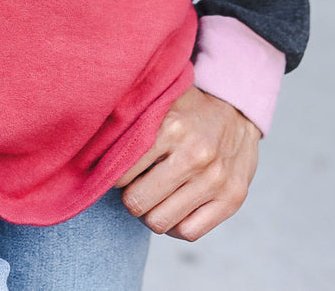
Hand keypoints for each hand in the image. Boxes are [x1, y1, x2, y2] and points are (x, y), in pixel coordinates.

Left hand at [115, 85, 259, 240]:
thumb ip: (134, 118)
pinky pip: (188, 233)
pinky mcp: (232, 199)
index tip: (116, 171)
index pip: (121, 172)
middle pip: (138, 202)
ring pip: (160, 222)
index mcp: (172, 126)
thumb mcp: (162, 101)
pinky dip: (174, 226)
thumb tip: (94, 139)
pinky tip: (172, 208)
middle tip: (133, 187)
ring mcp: (215, 180)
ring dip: (150, 214)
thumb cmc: (189, 108)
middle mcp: (195, 154)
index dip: (113, 176)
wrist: (239, 109)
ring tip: (151, 198)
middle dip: (130, 198)